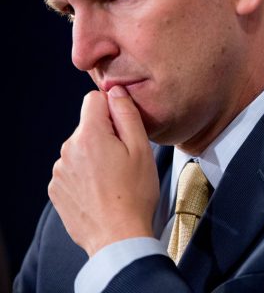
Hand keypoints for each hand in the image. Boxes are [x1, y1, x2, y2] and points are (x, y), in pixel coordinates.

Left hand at [48, 86, 159, 256]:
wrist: (117, 237)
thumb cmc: (134, 194)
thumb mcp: (141, 148)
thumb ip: (127, 114)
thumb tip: (116, 91)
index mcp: (89, 135)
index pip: (94, 99)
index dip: (113, 110)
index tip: (125, 130)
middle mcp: (67, 150)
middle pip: (88, 126)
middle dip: (106, 136)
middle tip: (125, 160)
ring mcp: (59, 171)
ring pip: (81, 149)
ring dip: (95, 157)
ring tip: (114, 179)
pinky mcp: (56, 189)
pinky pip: (73, 170)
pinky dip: (86, 176)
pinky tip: (102, 191)